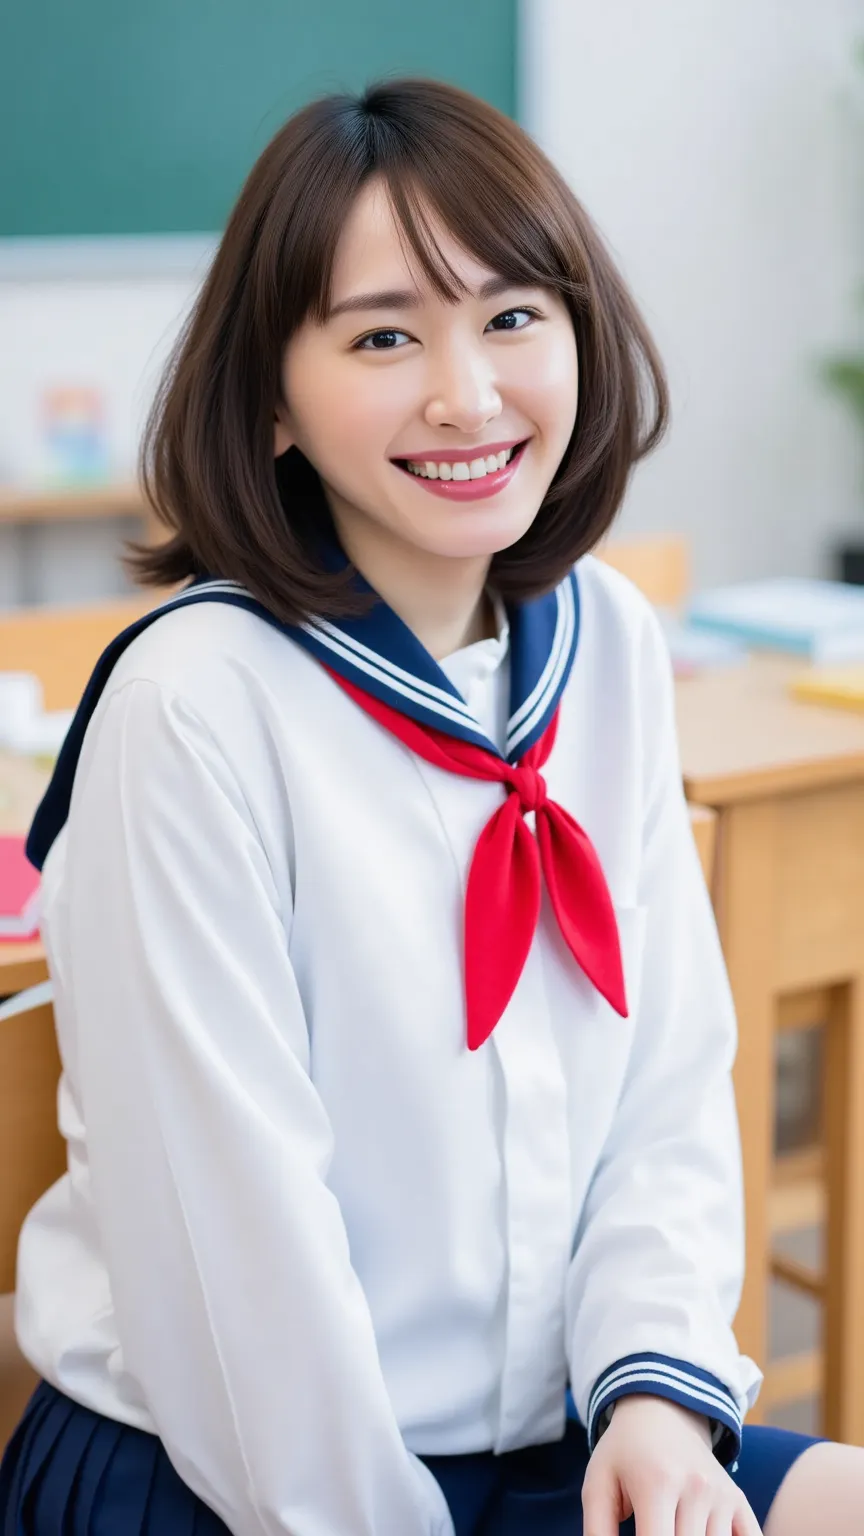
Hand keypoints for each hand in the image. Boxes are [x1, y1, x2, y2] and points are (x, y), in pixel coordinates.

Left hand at [581, 1395, 759, 1534]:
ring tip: (673, 1528)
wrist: (661, 1413)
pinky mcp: (739, 1501)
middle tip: (653, 1532)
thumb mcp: (598, 1484)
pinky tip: (707, 1535)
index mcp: (657, 1483)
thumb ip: (597, 1530)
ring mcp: (722, 1495)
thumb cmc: (624, 1453)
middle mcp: (696, 1488)